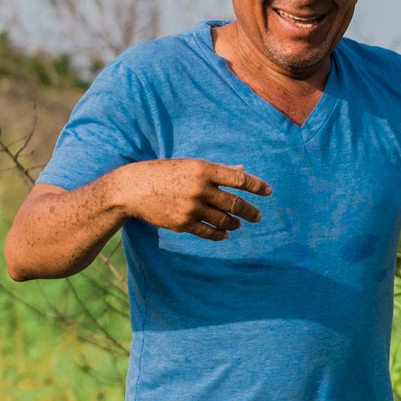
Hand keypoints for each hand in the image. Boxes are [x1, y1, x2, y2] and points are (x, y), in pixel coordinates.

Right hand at [107, 159, 271, 241]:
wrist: (132, 189)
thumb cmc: (164, 173)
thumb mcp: (190, 165)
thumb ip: (218, 170)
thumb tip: (242, 171)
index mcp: (203, 169)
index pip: (239, 179)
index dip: (257, 186)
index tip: (268, 192)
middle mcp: (199, 189)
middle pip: (234, 203)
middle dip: (250, 211)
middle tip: (258, 216)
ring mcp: (191, 208)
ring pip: (223, 220)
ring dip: (235, 223)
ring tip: (239, 224)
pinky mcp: (183, 224)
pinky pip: (208, 232)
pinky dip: (220, 234)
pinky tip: (226, 234)